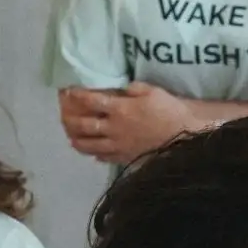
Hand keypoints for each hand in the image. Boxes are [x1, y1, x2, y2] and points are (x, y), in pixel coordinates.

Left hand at [58, 84, 188, 163]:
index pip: (91, 102)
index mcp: (119, 109)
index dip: (77, 96)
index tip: (68, 92)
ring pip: (90, 146)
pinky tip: (94, 154)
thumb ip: (131, 89)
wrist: (184, 135)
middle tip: (64, 117)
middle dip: (71, 120)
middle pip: (85, 126)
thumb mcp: (150, 91)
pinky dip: (97, 156)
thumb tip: (118, 89)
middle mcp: (114, 129)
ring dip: (78, 142)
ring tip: (72, 138)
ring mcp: (118, 146)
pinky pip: (106, 158)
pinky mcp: (126, 158)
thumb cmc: (168, 109)